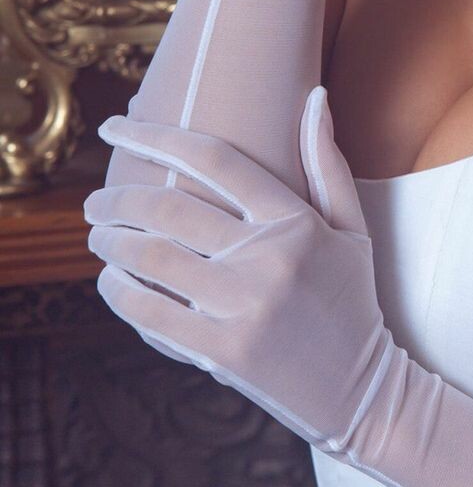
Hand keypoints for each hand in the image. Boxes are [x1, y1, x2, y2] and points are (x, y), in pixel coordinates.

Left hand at [84, 86, 401, 451]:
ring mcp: (245, 307)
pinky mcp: (224, 352)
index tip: (115, 126)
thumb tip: (314, 95)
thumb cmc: (352, 303)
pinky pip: (151, 313)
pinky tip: (111, 283)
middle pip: (169, 208)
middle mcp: (269, 259)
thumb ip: (327, 163)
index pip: (214, 159)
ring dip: (110, 242)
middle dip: (116, 199)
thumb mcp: (352, 230)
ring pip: (150, 258)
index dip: (155, 135)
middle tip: (95, 201)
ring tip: (99, 237)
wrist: (363, 390)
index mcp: (296, 222)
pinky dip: (119, 293)